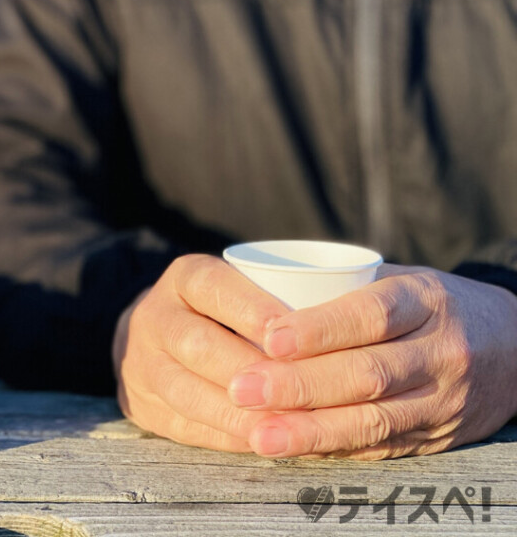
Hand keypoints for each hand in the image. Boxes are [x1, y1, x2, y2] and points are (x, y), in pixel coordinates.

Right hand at [113, 254, 288, 451]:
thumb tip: (340, 329)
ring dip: (239, 413)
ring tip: (285, 426)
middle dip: (249, 371)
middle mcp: (154, 317)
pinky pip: (184, 427)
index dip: (252, 309)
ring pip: (187, 392)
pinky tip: (262, 440)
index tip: (291, 337)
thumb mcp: (242, 287)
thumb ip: (280, 300)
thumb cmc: (225, 313)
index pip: (212, 286)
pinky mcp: (141, 406)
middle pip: (197, 344)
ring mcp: (141, 364)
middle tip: (297, 391)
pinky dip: (227, 437)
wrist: (157, 339)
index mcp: (183, 278)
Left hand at [228, 264, 516, 458]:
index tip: (270, 339)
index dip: (319, 329)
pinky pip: (380, 446)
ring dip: (310, 431)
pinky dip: (334, 450)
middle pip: (366, 373)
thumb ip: (341, 291)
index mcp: (425, 301)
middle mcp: (440, 351)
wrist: (515, 347)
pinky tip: (294, 450)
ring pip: (373, 420)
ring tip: (260, 435)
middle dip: (299, 385)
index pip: (371, 315)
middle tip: (243, 388)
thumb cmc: (429, 306)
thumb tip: (256, 299)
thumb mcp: (399, 281)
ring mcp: (443, 400)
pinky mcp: (437, 437)